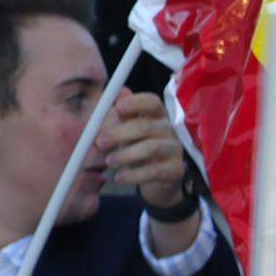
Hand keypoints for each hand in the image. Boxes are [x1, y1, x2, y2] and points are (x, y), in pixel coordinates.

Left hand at [97, 90, 190, 211]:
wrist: (155, 182)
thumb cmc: (137, 150)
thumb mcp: (125, 133)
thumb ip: (119, 116)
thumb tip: (117, 93)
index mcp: (157, 116)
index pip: (152, 102)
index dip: (136, 102)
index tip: (117, 107)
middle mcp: (169, 130)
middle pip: (146, 126)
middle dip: (119, 134)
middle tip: (99, 143)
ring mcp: (174, 150)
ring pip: (151, 148)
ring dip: (125, 155)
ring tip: (109, 162)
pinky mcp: (176, 170)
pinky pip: (154, 171)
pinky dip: (133, 175)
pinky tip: (119, 178)